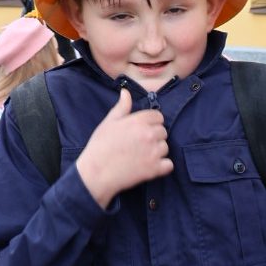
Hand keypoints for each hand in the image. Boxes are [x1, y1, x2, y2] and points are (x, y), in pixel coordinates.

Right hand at [75, 88, 172, 206]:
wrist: (97, 173)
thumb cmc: (100, 146)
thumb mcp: (109, 122)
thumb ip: (121, 107)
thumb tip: (126, 92)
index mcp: (138, 121)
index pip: (158, 116)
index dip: (151, 122)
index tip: (143, 129)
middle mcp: (149, 134)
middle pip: (163, 131)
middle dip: (154, 136)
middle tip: (139, 144)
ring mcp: (154, 152)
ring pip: (165, 148)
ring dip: (157, 151)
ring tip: (141, 156)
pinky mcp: (155, 169)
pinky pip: (169, 165)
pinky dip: (162, 166)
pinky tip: (150, 166)